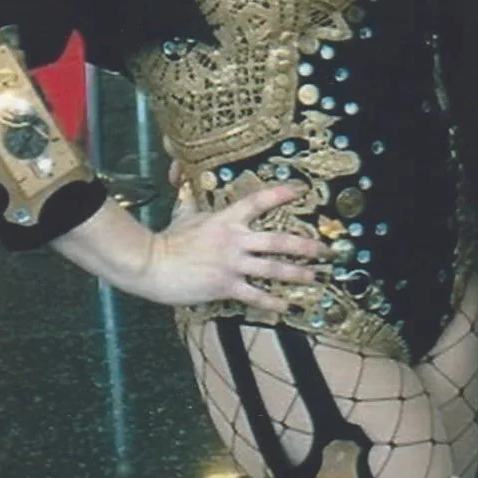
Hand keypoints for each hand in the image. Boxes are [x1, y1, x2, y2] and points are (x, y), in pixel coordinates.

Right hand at [55, 184, 326, 310]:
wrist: (151, 265)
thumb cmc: (167, 239)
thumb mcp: (182, 212)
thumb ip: (190, 195)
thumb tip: (181, 171)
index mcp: (226, 220)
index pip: (257, 202)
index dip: (280, 194)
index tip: (300, 190)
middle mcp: (235, 240)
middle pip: (278, 241)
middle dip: (305, 245)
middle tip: (325, 249)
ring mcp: (232, 264)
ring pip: (273, 269)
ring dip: (297, 273)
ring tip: (315, 276)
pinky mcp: (226, 286)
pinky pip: (255, 296)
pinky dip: (273, 302)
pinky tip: (287, 306)